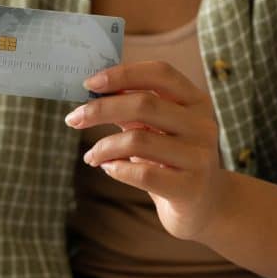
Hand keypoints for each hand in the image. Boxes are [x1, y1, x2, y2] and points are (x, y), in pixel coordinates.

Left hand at [64, 61, 227, 241]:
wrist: (204, 204)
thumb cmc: (169, 156)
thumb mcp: (155, 126)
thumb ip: (131, 106)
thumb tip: (93, 90)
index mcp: (195, 100)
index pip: (160, 73)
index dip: (122, 74)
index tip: (89, 83)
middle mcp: (202, 124)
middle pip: (144, 104)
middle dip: (99, 110)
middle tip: (72, 119)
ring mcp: (199, 156)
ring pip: (138, 140)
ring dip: (103, 147)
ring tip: (91, 156)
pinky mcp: (190, 187)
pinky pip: (142, 174)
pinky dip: (116, 169)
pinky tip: (108, 168)